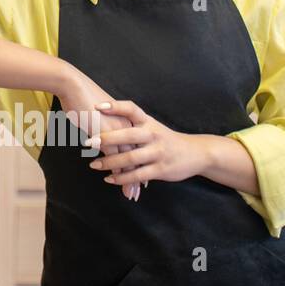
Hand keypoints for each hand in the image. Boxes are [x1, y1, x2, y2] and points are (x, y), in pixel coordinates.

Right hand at [55, 72, 140, 200]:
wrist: (74, 87)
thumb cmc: (82, 97)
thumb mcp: (98, 114)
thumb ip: (103, 127)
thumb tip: (100, 137)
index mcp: (129, 120)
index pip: (139, 147)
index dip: (141, 164)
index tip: (143, 178)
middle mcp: (128, 127)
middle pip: (138, 157)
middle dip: (139, 177)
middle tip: (140, 192)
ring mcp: (120, 132)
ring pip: (129, 161)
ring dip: (129, 180)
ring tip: (130, 195)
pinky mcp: (108, 136)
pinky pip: (114, 159)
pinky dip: (115, 173)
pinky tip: (113, 182)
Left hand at [84, 99, 208, 185]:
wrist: (196, 152)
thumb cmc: (164, 138)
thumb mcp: (150, 126)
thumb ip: (129, 124)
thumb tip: (99, 117)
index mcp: (148, 121)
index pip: (131, 109)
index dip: (115, 106)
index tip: (97, 106)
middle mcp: (153, 135)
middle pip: (128, 135)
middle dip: (107, 139)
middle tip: (88, 142)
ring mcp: (158, 152)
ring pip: (131, 158)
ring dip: (110, 163)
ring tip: (93, 165)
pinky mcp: (161, 169)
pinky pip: (138, 175)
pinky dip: (122, 178)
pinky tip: (109, 179)